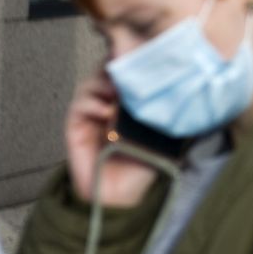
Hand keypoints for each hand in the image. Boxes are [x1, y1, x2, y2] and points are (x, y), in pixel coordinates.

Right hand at [66, 69, 156, 206]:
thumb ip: (164, 112)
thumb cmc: (142, 165)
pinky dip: (91, 103)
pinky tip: (107, 110)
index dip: (133, 64)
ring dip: (104, 82)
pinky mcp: (75, 127)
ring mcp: (90, 115)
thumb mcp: (161, 133)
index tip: (144, 58)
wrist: (121, 195)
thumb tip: (176, 88)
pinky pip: (79, 106)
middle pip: (106, 72)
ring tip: (118, 90)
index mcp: (128, 103)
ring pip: (92, 84)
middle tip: (129, 69)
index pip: (126, 73)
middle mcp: (107, 104)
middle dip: (117, 67)